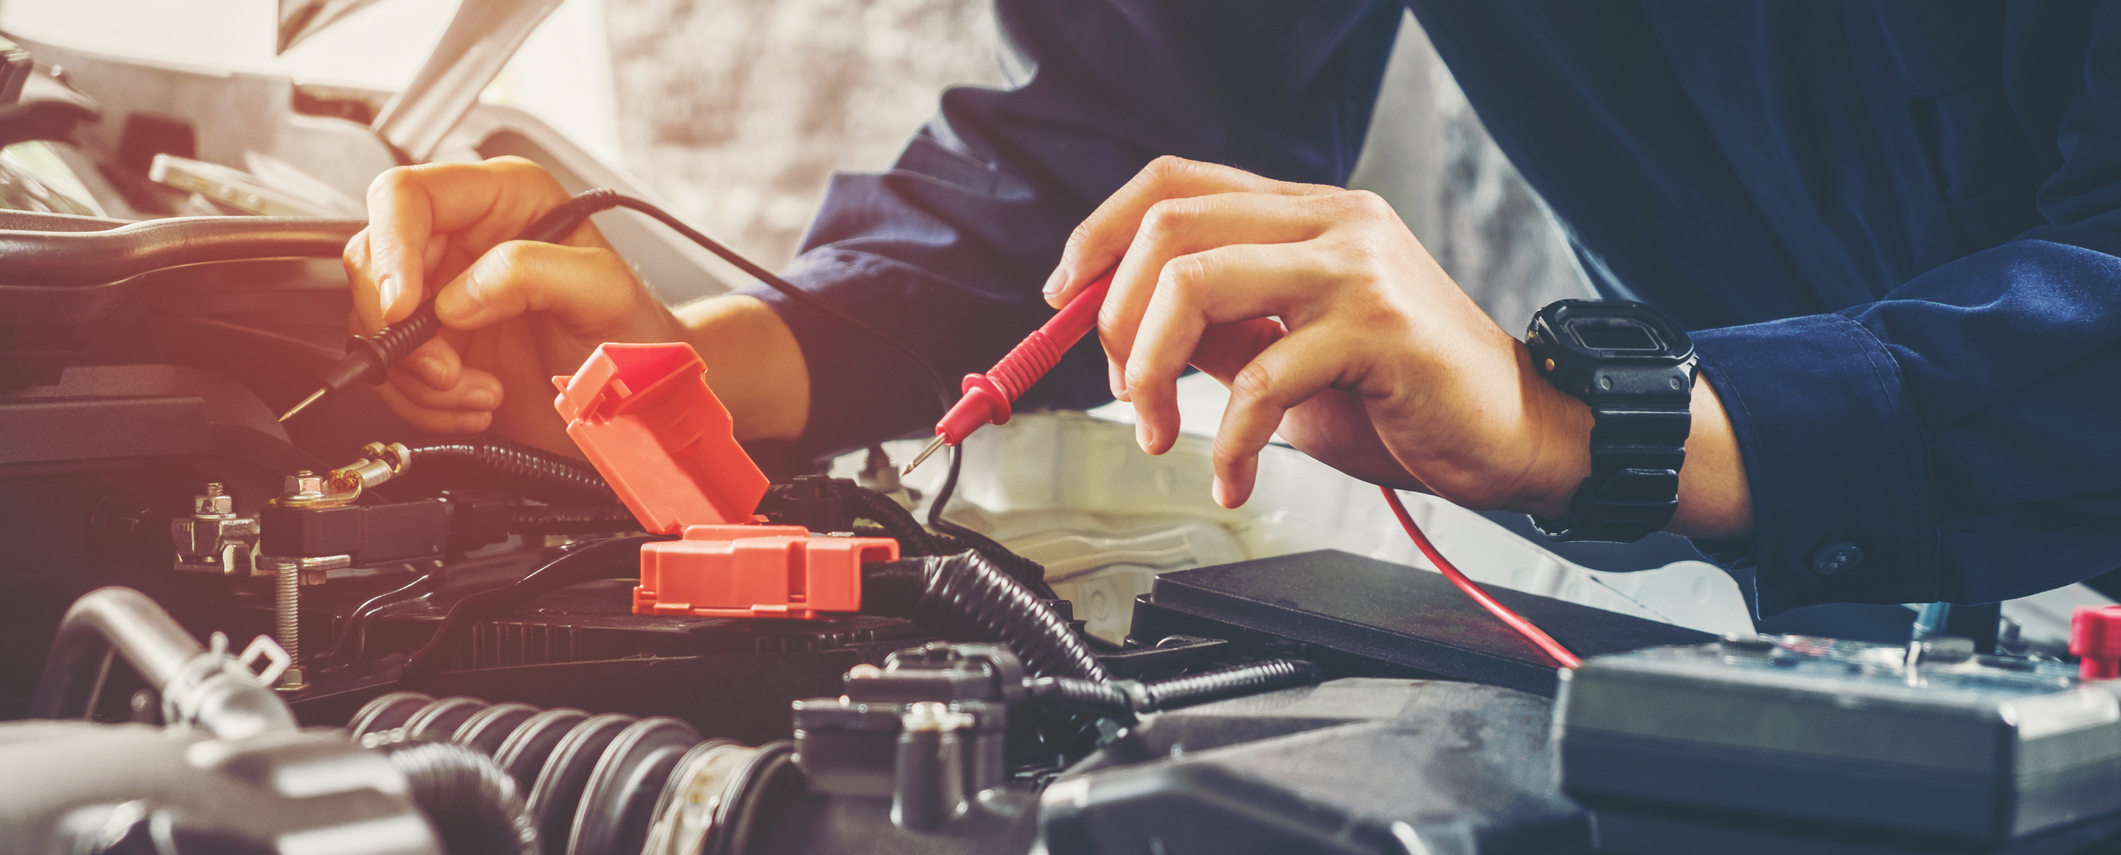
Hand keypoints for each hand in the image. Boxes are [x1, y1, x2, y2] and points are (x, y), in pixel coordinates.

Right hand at [343, 157, 684, 450]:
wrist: (640, 399)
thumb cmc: (634, 333)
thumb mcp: (602, 291)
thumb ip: (534, 272)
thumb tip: (459, 295)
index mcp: (502, 199)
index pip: (406, 195)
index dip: (391, 249)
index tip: (404, 307)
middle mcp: (463, 239)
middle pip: (373, 262)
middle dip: (402, 330)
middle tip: (448, 369)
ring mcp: (444, 295)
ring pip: (374, 325)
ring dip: (420, 377)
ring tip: (481, 392)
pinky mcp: (437, 347)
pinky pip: (393, 373)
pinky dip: (425, 402)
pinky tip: (477, 403)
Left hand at [1046, 157, 1752, 537]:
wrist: (1519, 435)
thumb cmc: (1407, 399)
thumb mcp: (1292, 355)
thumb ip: (1223, 332)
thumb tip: (1129, 336)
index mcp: (1306, 214)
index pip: (1174, 181)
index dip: (1100, 231)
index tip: (1063, 297)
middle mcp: (1331, 221)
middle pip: (1170, 226)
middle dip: (1114, 315)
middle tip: (1119, 389)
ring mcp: (1356, 267)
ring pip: (1198, 283)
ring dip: (1148, 370)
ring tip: (1158, 434)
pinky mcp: (1378, 328)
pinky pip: (1260, 376)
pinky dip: (1225, 440)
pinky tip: (1232, 477)